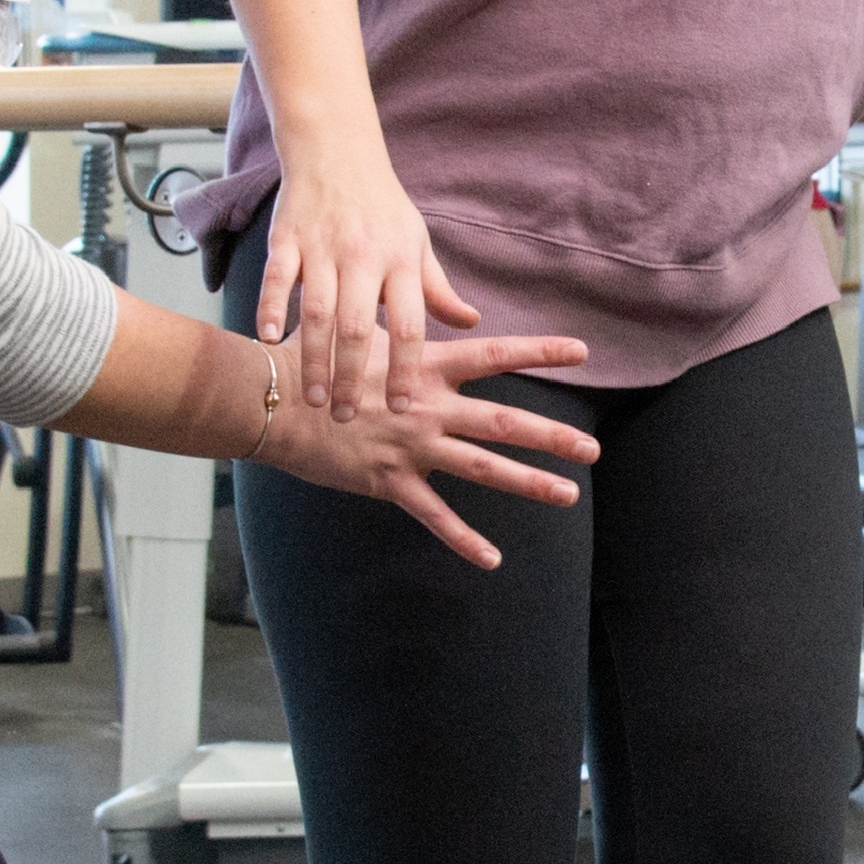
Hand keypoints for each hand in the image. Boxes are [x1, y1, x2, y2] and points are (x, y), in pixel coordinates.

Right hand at [254, 332, 595, 568]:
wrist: (270, 400)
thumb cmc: (315, 361)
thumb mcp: (365, 333)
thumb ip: (408, 326)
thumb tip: (434, 304)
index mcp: (425, 368)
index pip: (494, 354)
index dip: (539, 352)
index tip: (582, 352)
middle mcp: (427, 407)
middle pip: (504, 421)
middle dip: (552, 436)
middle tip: (594, 449)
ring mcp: (411, 447)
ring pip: (482, 467)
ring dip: (528, 482)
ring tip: (569, 495)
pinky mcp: (389, 481)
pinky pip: (434, 516)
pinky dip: (464, 539)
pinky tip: (493, 559)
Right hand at [262, 130, 471, 419]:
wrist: (336, 150)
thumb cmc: (382, 206)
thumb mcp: (418, 243)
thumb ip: (438, 289)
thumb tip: (472, 322)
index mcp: (401, 261)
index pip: (410, 324)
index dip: (408, 369)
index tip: (404, 408)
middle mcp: (363, 257)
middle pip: (359, 328)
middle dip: (354, 378)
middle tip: (349, 419)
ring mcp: (322, 247)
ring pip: (316, 312)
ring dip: (313, 359)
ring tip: (313, 400)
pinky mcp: (286, 238)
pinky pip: (276, 279)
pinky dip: (269, 309)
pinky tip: (268, 340)